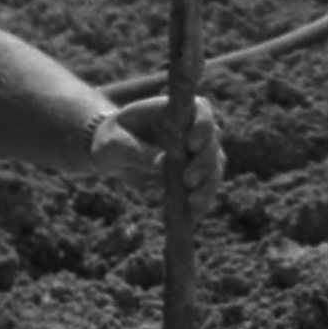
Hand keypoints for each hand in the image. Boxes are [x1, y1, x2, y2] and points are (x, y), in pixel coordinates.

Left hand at [92, 97, 226, 196]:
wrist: (114, 155)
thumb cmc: (112, 139)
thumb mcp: (115, 143)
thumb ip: (137, 151)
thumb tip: (162, 165)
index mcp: (176, 111)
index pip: (201, 111)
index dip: (202, 126)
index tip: (191, 144)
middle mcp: (194, 128)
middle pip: (212, 142)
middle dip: (204, 163)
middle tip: (188, 181)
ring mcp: (199, 152)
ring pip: (215, 167)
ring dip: (207, 186)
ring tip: (194, 204)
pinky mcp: (198, 174)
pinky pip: (206, 187)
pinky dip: (202, 202)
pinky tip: (193, 217)